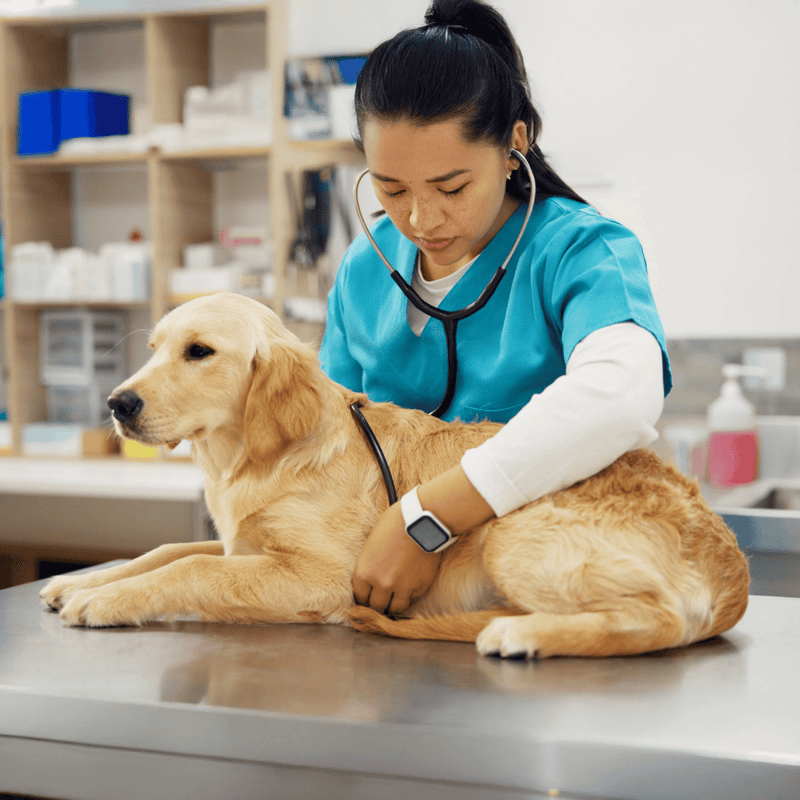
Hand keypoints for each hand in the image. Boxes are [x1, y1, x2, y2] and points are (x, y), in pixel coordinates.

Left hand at [352, 501, 441, 616]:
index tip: (367, 597)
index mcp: (364, 572)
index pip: (359, 597)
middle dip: (377, 604)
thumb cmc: (394, 524)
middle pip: (376, 606)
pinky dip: (410, 596)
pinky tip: (409, 588)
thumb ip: (369, 565)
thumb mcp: (371, 544)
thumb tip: (370, 579)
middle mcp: (381, 584)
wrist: (421, 520)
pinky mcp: (420, 586)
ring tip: (395, 600)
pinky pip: (412, 600)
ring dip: (394, 605)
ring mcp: (402, 587)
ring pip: (395, 608)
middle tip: (381, 601)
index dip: (363, 598)